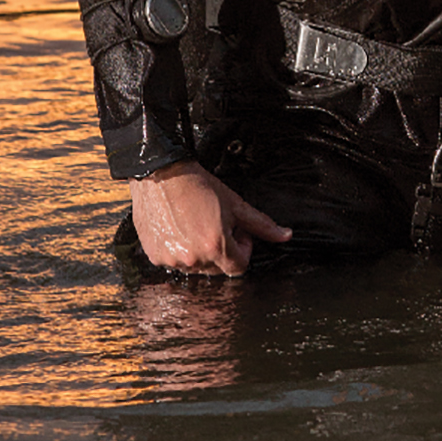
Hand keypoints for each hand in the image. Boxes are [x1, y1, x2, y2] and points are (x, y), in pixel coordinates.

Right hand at [130, 160, 291, 274]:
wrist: (159, 172)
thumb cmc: (196, 184)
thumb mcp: (234, 203)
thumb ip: (261, 224)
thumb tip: (286, 235)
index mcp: (216, 247)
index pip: (239, 267)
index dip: (242, 249)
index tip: (235, 231)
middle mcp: (193, 258)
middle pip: (217, 268)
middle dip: (220, 250)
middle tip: (213, 224)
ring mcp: (172, 259)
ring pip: (195, 266)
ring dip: (198, 251)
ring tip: (193, 224)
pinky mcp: (155, 255)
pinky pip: (174, 261)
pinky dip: (177, 250)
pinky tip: (177, 228)